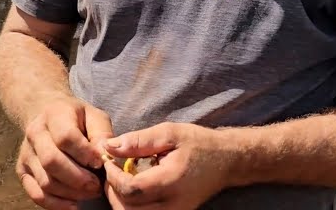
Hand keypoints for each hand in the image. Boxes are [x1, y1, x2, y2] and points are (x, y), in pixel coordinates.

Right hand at [16, 99, 115, 208]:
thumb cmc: (77, 119)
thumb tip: (105, 156)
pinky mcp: (22, 170)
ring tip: (90, 192)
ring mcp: (26, 153)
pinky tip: (73, 204)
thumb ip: (102, 135)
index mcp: (54, 115)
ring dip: (72, 193)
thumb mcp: (94, 117)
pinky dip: (55, 204)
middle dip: (79, 179)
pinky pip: (36, 194)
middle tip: (97, 185)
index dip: (85, 154)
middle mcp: (35, 133)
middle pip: (52, 162)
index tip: (100, 163)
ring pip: (46, 181)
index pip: (66, 137)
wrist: (46, 114)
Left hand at [101, 122, 234, 209]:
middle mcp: (174, 204)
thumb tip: (108, 146)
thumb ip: (138, 141)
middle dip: (113, 191)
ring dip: (120, 200)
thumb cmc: (198, 143)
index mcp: (171, 182)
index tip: (109, 160)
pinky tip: (133, 188)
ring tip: (120, 179)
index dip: (113, 177)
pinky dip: (132, 205)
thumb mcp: (169, 133)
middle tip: (111, 171)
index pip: (131, 190)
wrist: (226, 161)